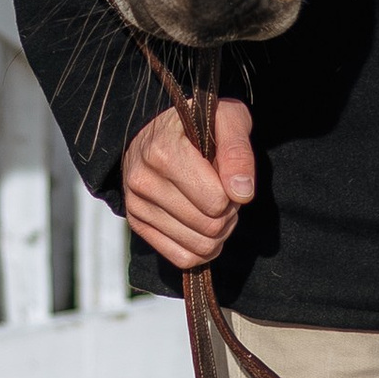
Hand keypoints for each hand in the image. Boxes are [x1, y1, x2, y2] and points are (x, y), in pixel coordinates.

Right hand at [122, 98, 255, 270]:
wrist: (157, 130)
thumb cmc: (198, 123)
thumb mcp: (227, 119)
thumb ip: (238, 151)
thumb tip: (242, 194)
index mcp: (163, 152)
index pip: (216, 201)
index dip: (233, 194)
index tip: (228, 177)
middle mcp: (143, 181)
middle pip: (209, 227)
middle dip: (228, 215)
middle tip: (224, 194)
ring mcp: (136, 205)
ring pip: (198, 247)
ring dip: (217, 233)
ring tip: (213, 207)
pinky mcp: (137, 223)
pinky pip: (181, 258)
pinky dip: (200, 250)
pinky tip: (202, 227)